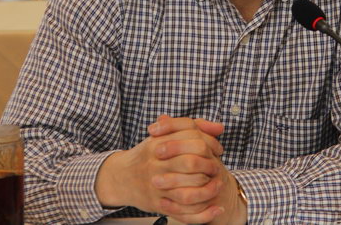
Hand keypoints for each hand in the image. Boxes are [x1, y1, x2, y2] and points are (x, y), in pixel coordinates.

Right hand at [95, 115, 243, 222]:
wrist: (120, 177)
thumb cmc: (147, 155)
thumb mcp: (164, 135)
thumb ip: (192, 127)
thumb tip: (220, 127)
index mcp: (158, 143)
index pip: (192, 138)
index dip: (210, 143)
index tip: (217, 149)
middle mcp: (156, 164)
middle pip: (190, 163)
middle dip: (210, 166)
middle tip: (217, 167)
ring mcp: (156, 186)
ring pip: (188, 191)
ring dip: (208, 190)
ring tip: (217, 186)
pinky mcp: (157, 204)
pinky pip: (184, 212)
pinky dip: (204, 213)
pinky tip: (216, 209)